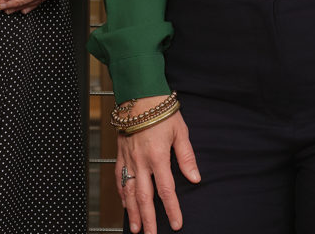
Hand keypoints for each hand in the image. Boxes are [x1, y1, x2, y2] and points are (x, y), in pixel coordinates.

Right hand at [115, 106, 199, 232]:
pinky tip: (124, 204)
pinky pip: (119, 177)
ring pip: (128, 191)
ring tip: (136, 229)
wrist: (139, 94)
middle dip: (148, 219)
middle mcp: (141, 161)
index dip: (172, 209)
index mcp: (158, 157)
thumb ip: (186, 157)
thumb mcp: (180, 131)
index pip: (166, 190)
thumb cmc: (161, 110)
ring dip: (132, 212)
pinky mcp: (121, 153)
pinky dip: (121, 193)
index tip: (176, 224)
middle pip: (144, 197)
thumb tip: (195, 178)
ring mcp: (128, 158)